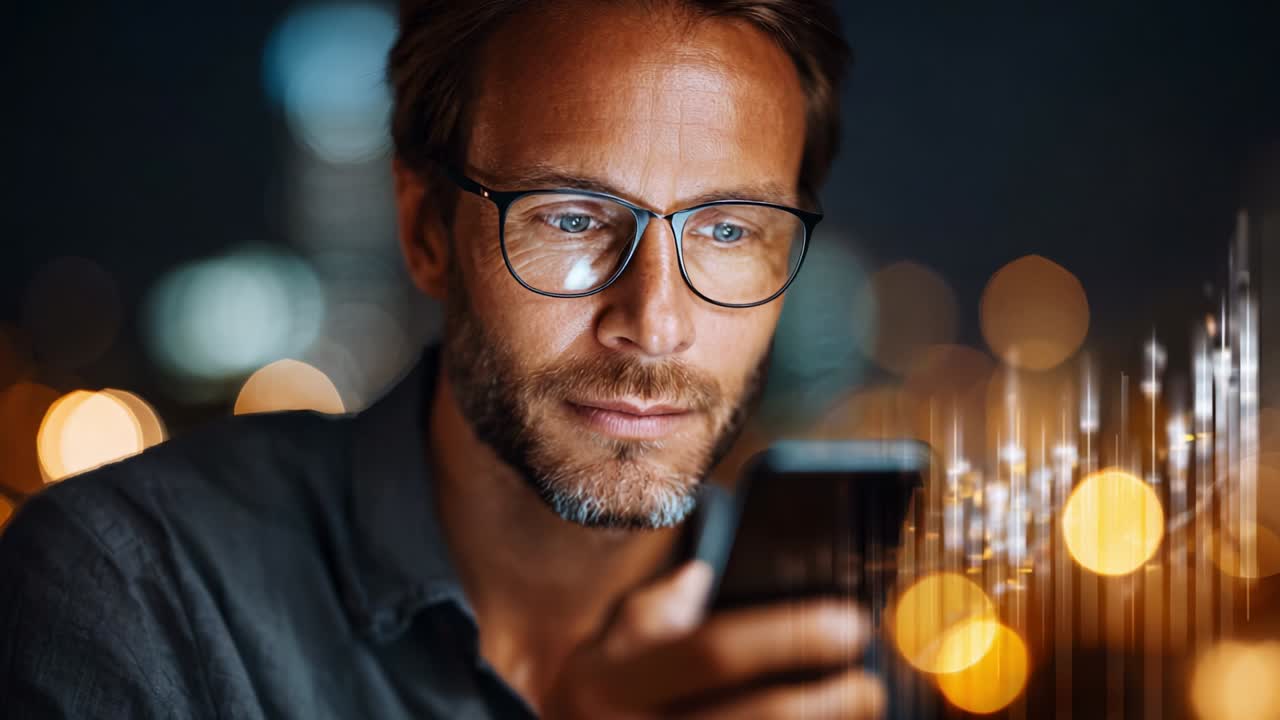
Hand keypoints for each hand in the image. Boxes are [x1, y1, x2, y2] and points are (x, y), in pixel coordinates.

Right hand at [543, 561, 884, 718]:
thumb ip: (652, 613)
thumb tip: (702, 576)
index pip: (712, 653)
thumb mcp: (606, 650)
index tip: (850, 624)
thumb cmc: (600, 701)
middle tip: (870, 685)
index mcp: (611, 683)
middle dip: (826, 704)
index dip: (787, 636)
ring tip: (861, 714)